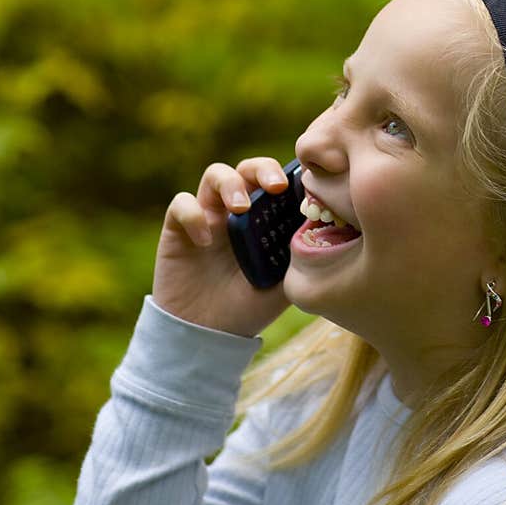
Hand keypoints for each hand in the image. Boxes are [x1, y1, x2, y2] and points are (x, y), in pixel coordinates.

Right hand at [152, 157, 292, 337]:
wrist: (208, 335)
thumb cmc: (250, 308)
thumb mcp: (286, 286)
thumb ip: (303, 259)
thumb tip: (326, 231)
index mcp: (267, 220)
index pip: (280, 182)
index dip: (292, 176)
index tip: (307, 185)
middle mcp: (238, 212)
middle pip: (250, 169)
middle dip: (263, 169)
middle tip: (276, 187)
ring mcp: (209, 217)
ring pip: (215, 174)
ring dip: (230, 183)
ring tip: (240, 208)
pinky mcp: (179, 228)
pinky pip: (182, 204)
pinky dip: (193, 215)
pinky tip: (205, 242)